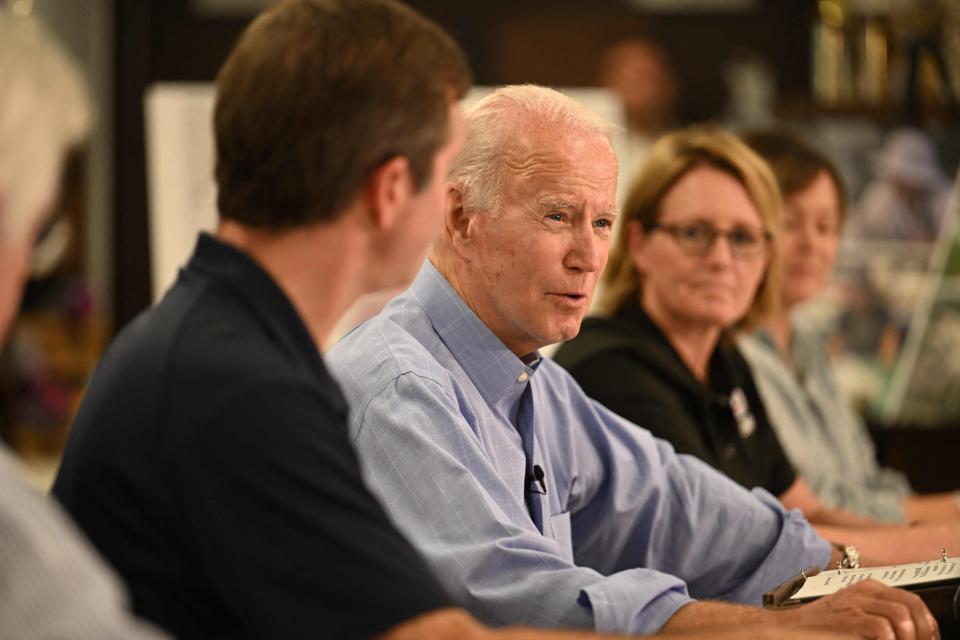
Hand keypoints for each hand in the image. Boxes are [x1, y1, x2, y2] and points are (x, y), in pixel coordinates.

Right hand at [782, 579, 938, 639]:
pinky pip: (883, 628)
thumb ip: (880, 615)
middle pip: (912, 603)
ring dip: (907, 637)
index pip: (912, 599)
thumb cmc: (822, 628)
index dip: (926, 623)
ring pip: (902, 615)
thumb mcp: (855, 615)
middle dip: (922, 630)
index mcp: (868, 588)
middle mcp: (864, 591)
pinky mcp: (848, 618)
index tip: (927, 639)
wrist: (790, 628)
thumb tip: (910, 633)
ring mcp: (855, 602)